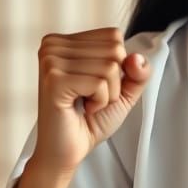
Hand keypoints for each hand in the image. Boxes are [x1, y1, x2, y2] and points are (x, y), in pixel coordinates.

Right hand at [33, 26, 150, 177]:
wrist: (67, 151)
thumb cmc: (90, 120)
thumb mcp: (123, 91)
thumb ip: (137, 71)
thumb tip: (136, 58)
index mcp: (64, 41)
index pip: (114, 36)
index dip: (117, 67)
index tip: (94, 86)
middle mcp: (52, 45)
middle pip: (114, 50)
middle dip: (113, 82)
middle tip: (89, 98)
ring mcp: (50, 60)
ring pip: (110, 67)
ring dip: (106, 94)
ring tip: (84, 104)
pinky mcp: (54, 80)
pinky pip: (100, 83)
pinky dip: (99, 102)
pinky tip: (80, 109)